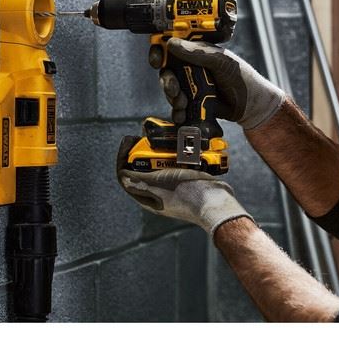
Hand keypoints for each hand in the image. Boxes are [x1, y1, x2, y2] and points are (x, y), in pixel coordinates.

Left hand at [116, 136, 253, 236]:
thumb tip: (121, 175)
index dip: (123, 158)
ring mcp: (172, 187)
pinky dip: (175, 154)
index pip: (126, 176)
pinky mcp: (186, 181)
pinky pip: (175, 166)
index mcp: (148, 198)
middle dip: (142, 150)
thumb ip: (139, 180)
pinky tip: (178, 145)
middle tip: (146, 136)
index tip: (129, 141)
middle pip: (142, 168)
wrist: (217, 201)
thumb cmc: (188, 195)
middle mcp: (158, 193)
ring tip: (163, 138)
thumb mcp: (159, 185)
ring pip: (159, 165)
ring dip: (159, 150)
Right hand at [159, 38, 285, 130]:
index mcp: (196, 52)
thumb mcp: (221, 61)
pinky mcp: (191, 102)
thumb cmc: (241, 78)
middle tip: (174, 88)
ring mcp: (190, 85)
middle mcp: (190, 67)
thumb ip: (198, 53)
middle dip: (166, 80)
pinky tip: (182, 113)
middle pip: (166, 70)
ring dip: (172, 96)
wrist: (251, 106)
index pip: (171, 46)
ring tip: (182, 102)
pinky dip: (176, 110)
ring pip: (169, 89)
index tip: (157, 58)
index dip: (160, 50)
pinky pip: (177, 105)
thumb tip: (172, 43)